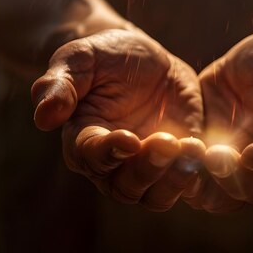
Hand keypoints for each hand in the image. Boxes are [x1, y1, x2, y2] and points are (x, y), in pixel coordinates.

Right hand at [31, 28, 204, 210]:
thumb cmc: (105, 57)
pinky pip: (188, 184)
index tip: (128, 138)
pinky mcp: (178, 164)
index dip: (108, 152)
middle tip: (167, 141)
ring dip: (174, 179)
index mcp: (84, 140)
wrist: (145, 59)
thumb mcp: (81, 58)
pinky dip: (199, 176)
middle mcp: (114, 164)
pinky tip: (210, 152)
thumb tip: (42, 118)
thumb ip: (60, 83)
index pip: (90, 157)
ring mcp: (148, 168)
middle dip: (147, 169)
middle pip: (125, 187)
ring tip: (193, 149)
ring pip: (157, 195)